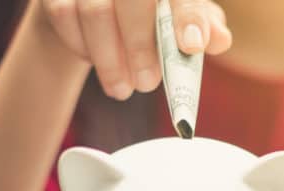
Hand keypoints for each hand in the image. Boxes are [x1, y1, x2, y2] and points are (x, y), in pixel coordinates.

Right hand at [40, 0, 231, 98]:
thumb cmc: (150, 7)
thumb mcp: (181, 12)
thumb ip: (204, 25)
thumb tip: (219, 40)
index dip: (189, 17)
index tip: (191, 46)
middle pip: (134, 0)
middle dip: (141, 48)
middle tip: (147, 84)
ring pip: (95, 12)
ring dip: (109, 60)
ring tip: (122, 88)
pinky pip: (64, 16)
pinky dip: (82, 47)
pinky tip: (96, 62)